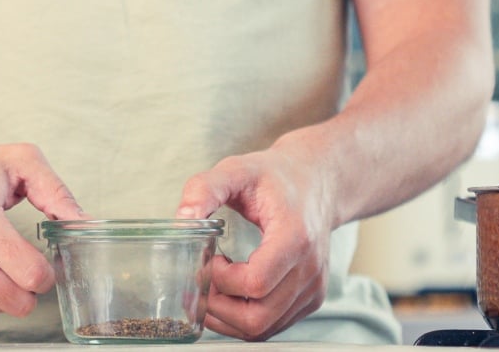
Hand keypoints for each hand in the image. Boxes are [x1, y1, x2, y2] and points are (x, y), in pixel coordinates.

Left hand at [175, 143, 335, 340]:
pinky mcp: (311, 299)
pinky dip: (245, 319)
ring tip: (216, 286)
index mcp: (295, 237)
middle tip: (204, 281)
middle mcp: (309, 269)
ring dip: (228, 317)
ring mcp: (313, 288)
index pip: (254, 283)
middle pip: (257, 317)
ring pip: (263, 329)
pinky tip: (234, 292)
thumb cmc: (277, 177)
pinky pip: (272, 326)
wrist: (317, 182)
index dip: (221, 280)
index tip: (211, 258)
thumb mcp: (237, 170)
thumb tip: (181, 220)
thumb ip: (205, 189)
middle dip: (218, 307)